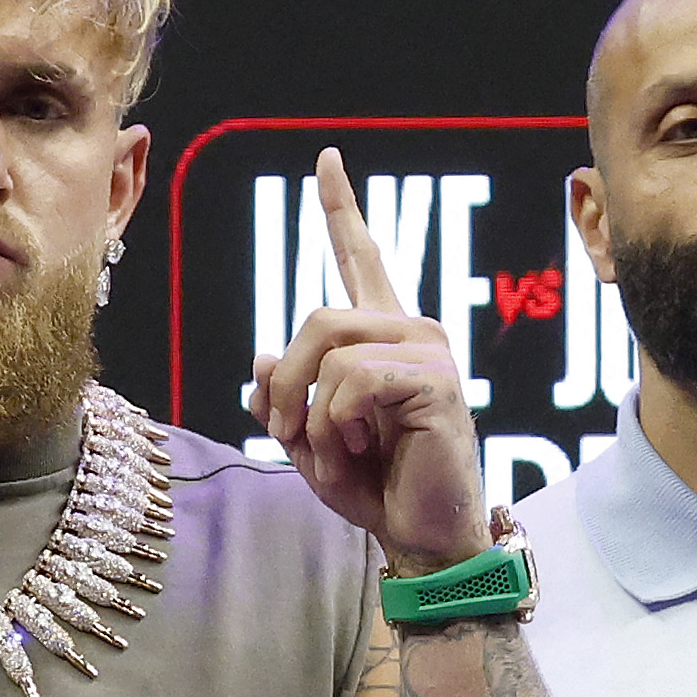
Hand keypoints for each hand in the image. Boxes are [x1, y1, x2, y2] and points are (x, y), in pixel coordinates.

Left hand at [245, 148, 486, 569]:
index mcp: (384, 336)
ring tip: (331, 450)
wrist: (423, 537)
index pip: (360, 258)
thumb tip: (260, 357)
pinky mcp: (436, 381)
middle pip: (317, 318)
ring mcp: (429, 352)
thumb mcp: (308, 441)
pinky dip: (335, 423)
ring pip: (329, 348)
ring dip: (308, 412)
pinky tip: (358, 449)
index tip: (326, 159)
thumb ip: (281, 395)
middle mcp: (412, 330)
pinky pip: (353, 380)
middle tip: (283, 432)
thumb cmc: (376, 488)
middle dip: (283, 382)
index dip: (341, 208)